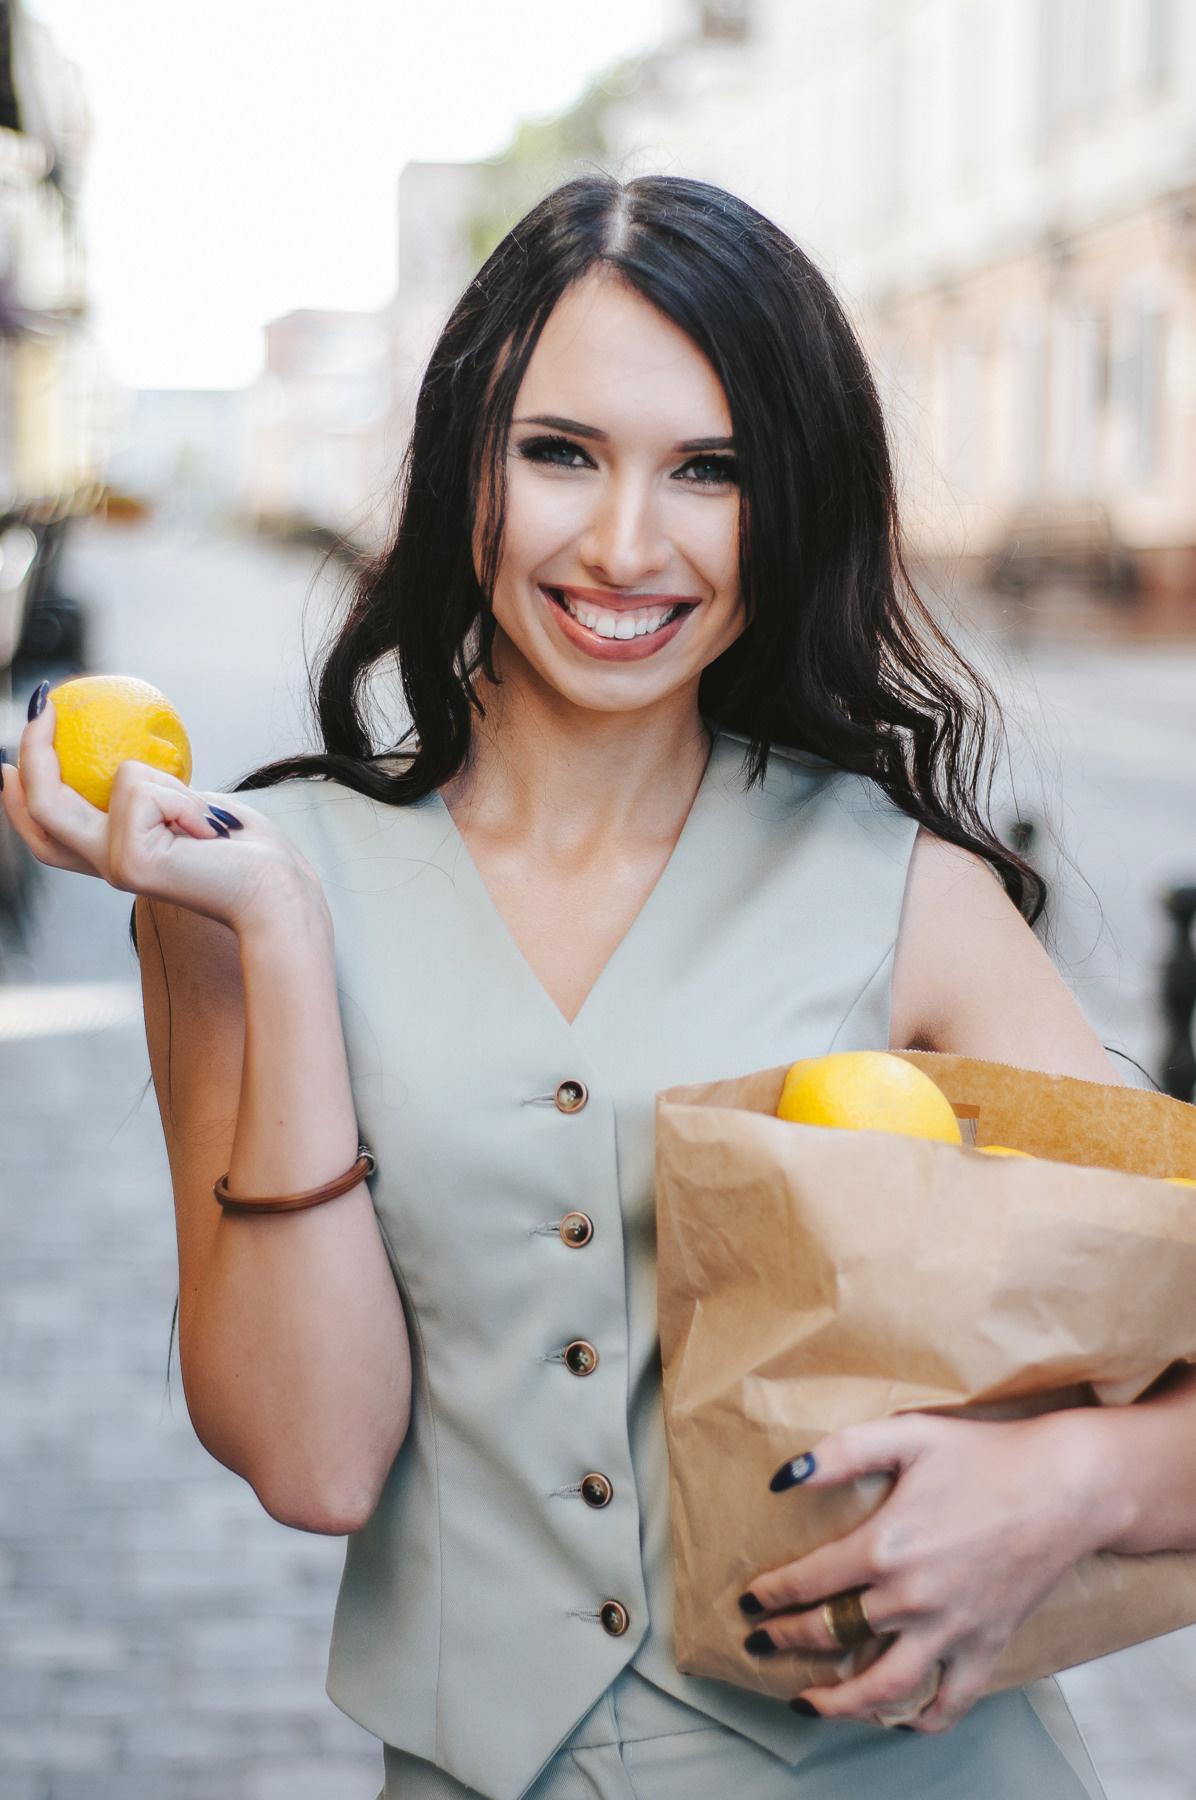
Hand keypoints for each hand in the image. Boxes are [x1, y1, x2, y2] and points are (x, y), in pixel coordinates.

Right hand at [2, 694, 323, 934]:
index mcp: (115, 857)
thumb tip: (131, 752)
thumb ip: (157, 795)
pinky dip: (186, 797)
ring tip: (204, 818)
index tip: (7, 759)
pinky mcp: (131, 862)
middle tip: (44, 707)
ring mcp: (114, 866)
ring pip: (120, 779)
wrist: (277, 895)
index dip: (19, 798)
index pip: (49, 831)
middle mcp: (106, 866)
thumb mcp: (192, 810)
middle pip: (44, 807)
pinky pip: (147, 788)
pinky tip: (209, 831)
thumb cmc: (248, 852)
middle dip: (34, 754)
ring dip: (173, 783)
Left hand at [740, 1409, 1112, 1732]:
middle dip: (787, 1641)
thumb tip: (783, 1477)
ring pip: (883, 1687)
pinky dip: (921, 1719)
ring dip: (839, 1702)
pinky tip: (899, 1719)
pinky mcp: (986, 1645)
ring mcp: (950, 1629)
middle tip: (760, 1644)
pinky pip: (950, 1701)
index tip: (748, 1604)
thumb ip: (840, 1453)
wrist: (1064, 1486)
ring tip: (807, 1702)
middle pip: (833, 1633)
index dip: (770, 1595)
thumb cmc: (984, 1455)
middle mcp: (912, 1597)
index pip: (808, 1583)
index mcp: (885, 1546)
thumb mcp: (905, 1436)